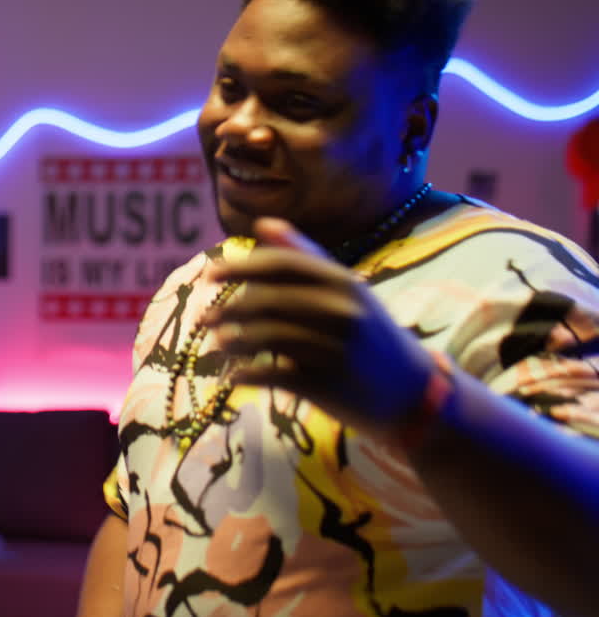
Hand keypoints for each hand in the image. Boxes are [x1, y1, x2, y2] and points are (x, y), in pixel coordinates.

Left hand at [203, 217, 437, 439]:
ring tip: (214, 345)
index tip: (209, 273)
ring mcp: (336, 349)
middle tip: (203, 318)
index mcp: (343, 282)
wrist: (413, 393)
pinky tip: (231, 377)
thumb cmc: (370, 335)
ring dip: (232, 342)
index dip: (242, 266)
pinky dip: (246, 375)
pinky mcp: (328, 385)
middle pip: (269, 301)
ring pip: (267, 338)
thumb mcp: (347, 290)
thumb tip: (263, 223)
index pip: (283, 265)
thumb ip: (306, 257)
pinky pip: (273, 375)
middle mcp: (342, 311)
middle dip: (229, 309)